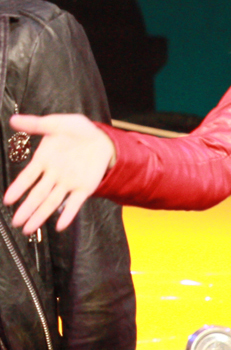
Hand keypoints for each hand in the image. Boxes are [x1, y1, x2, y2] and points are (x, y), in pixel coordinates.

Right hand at [4, 114, 116, 233]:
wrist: (101, 138)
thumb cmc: (77, 131)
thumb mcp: (58, 124)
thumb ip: (37, 124)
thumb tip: (14, 120)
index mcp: (44, 161)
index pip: (27, 177)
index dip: (18, 188)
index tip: (8, 199)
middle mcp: (54, 175)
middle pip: (37, 195)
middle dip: (27, 208)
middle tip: (16, 222)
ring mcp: (68, 183)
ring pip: (52, 202)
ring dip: (41, 215)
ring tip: (28, 229)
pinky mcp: (83, 188)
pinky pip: (74, 203)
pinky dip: (67, 214)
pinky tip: (60, 225)